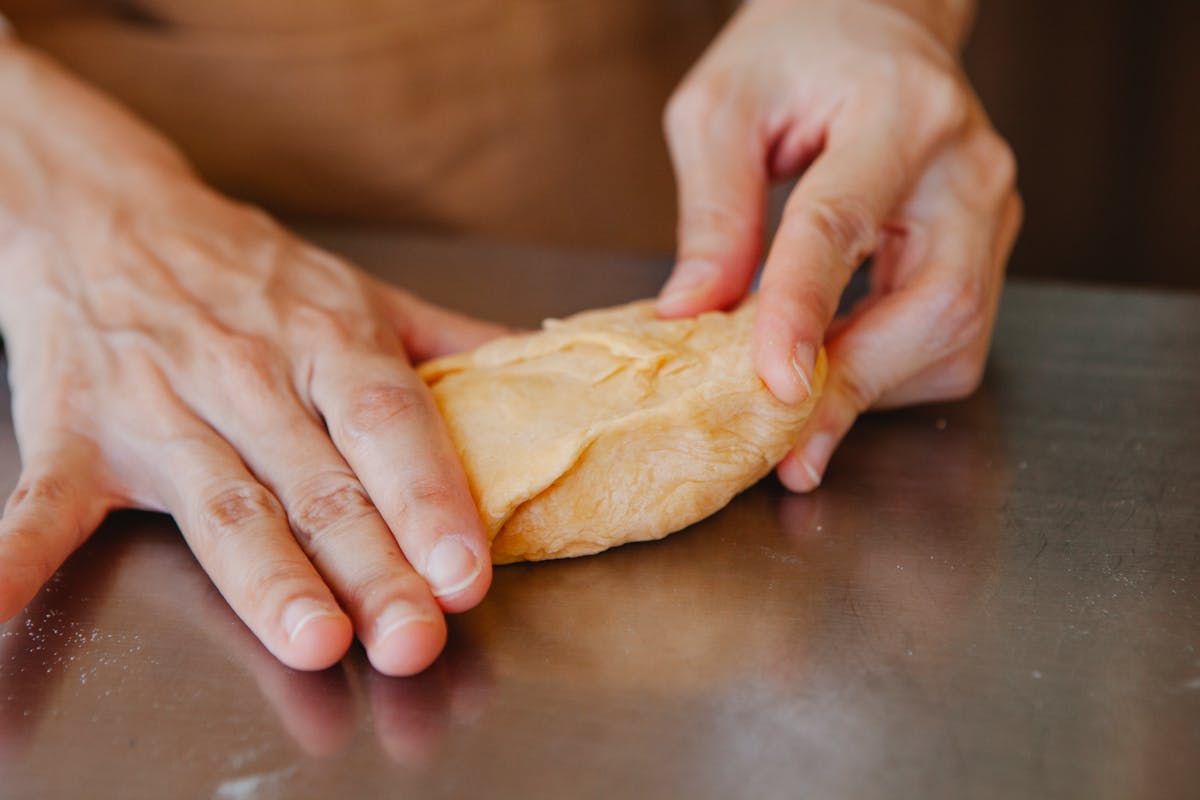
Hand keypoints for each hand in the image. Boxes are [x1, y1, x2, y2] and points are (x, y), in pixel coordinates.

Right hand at [0, 41, 502, 674]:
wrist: (106, 208)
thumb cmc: (248, 268)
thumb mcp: (359, 289)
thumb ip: (452, 338)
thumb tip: (548, 368)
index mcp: (326, 339)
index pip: (387, 424)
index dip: (430, 497)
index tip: (466, 569)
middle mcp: (248, 376)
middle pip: (319, 484)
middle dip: (371, 566)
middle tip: (413, 634)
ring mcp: (157, 408)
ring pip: (222, 505)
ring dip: (265, 577)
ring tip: (310, 639)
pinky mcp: (72, 434)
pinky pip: (39, 504)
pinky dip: (15, 560)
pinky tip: (0, 615)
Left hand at [656, 0, 1020, 488]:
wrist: (874, 23)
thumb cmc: (796, 53)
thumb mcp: (723, 109)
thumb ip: (712, 212)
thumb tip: (695, 315)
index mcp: (897, 110)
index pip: (841, 225)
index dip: (800, 312)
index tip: (770, 386)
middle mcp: (965, 165)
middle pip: (936, 303)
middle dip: (856, 385)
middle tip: (786, 445)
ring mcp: (990, 211)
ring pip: (955, 337)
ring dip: (873, 388)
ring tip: (799, 403)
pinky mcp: (988, 247)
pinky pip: (953, 340)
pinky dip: (890, 372)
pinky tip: (836, 365)